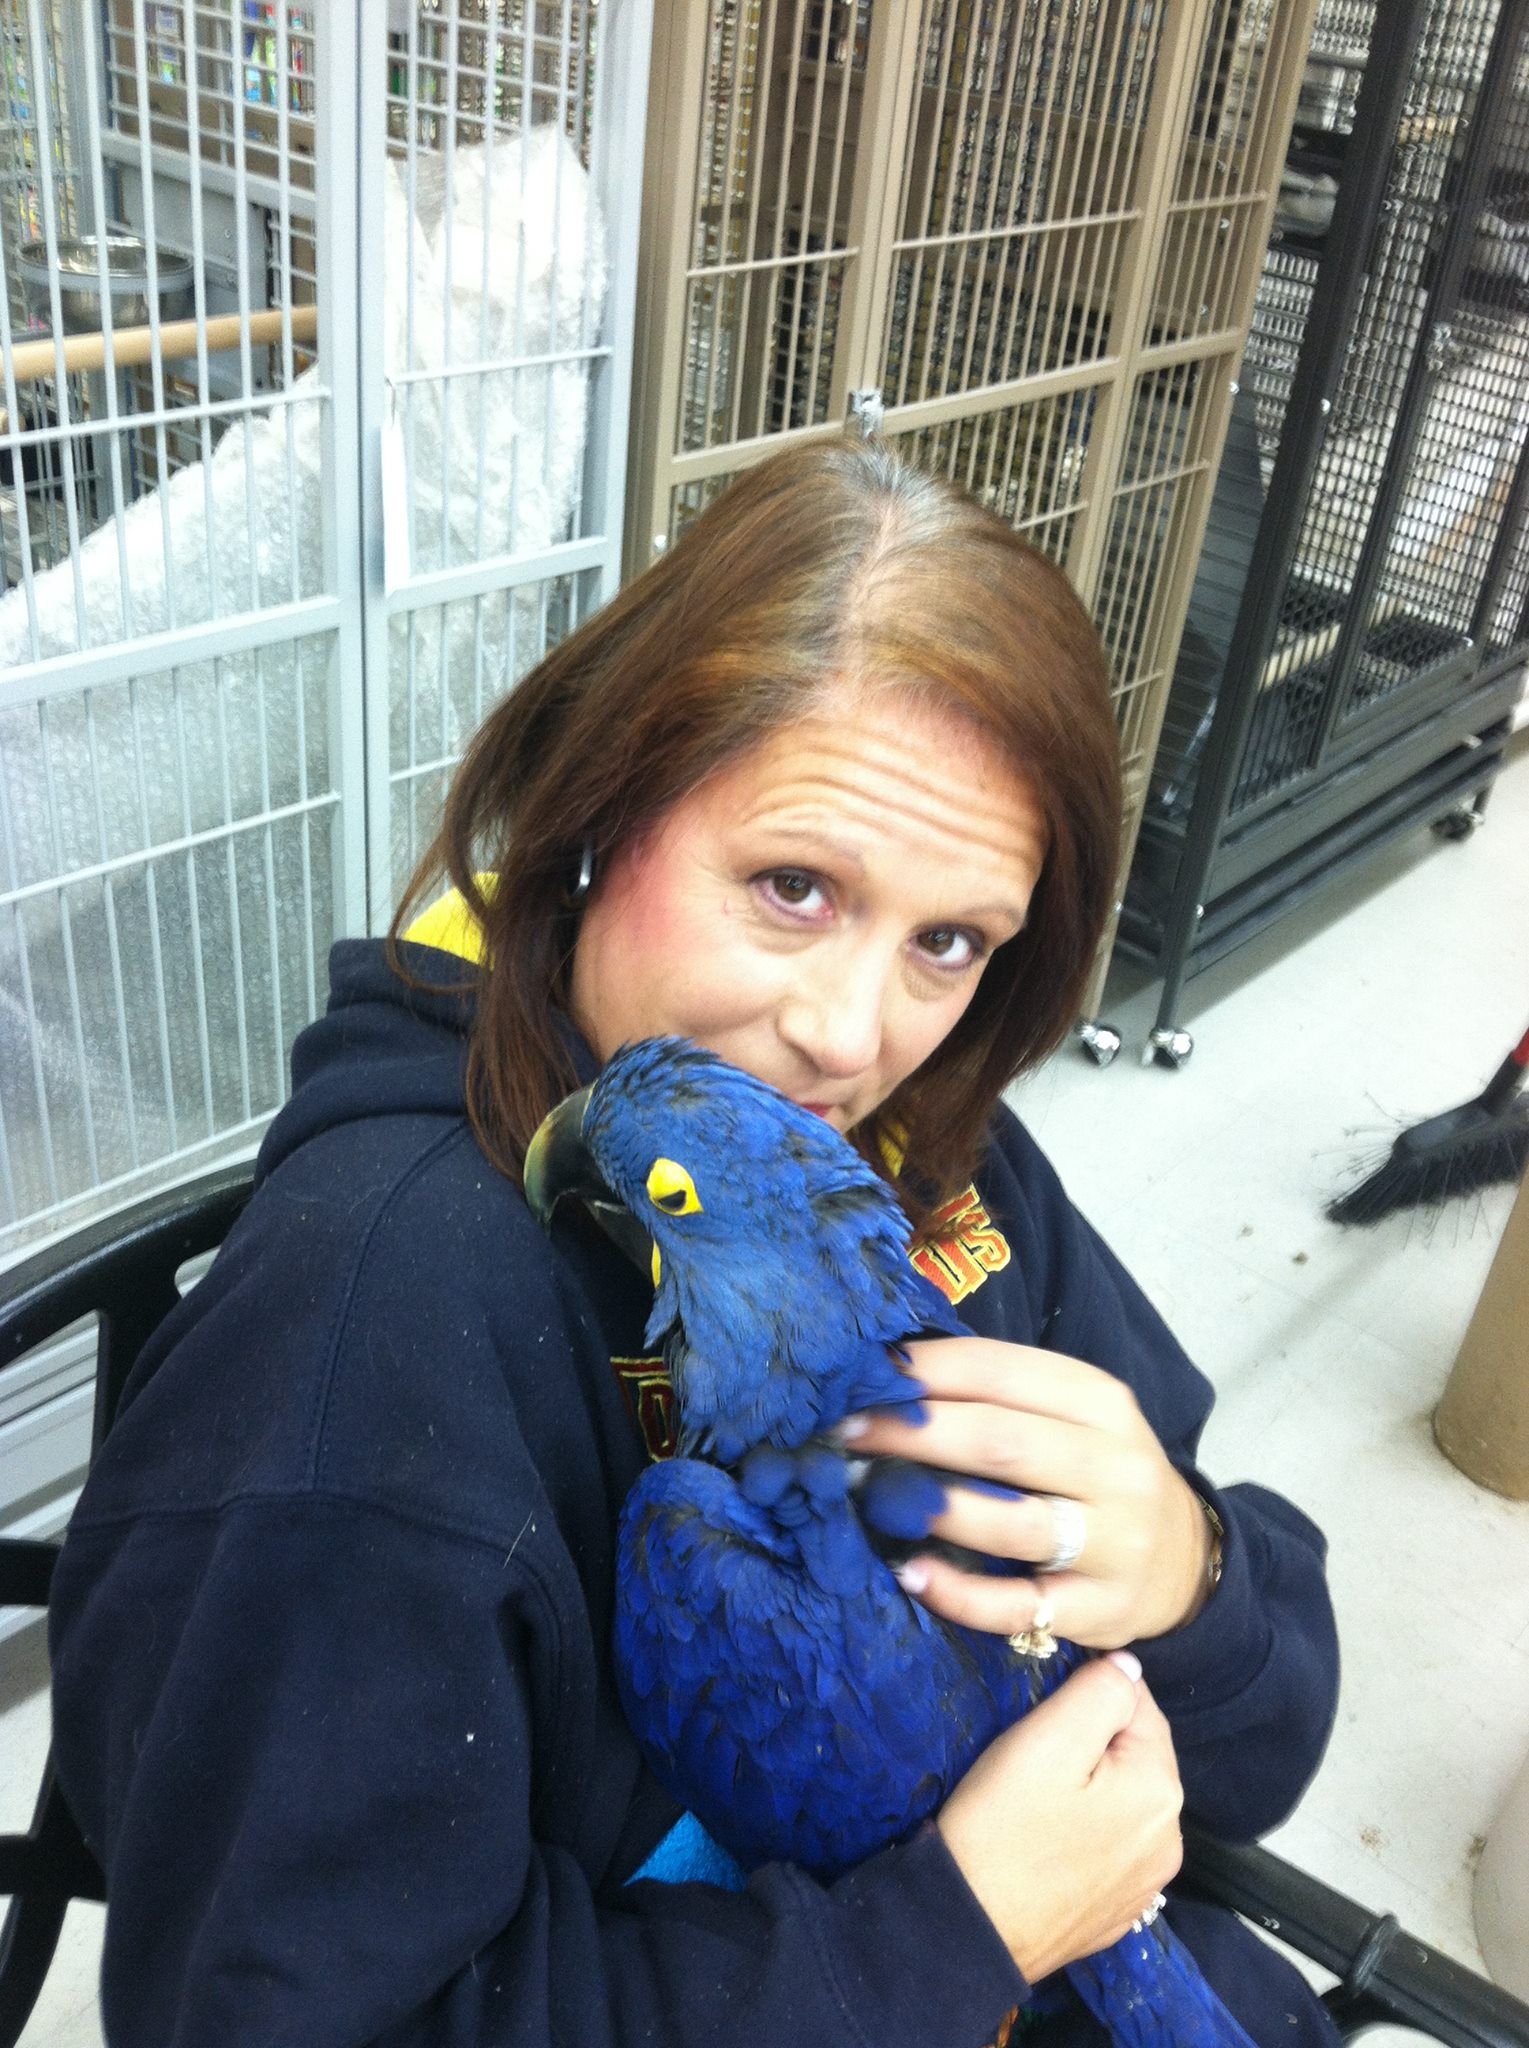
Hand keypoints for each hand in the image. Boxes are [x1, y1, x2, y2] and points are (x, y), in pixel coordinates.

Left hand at [844, 1336, 1213, 1648]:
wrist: (1183, 1559)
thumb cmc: (1098, 1472)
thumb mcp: (1072, 1416)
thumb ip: (999, 1396)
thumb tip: (889, 1375)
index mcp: (1101, 1402)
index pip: (1001, 1372)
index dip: (925, 1372)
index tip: (861, 1375)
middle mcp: (1115, 1468)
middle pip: (1001, 1442)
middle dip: (914, 1434)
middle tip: (845, 1433)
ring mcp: (1114, 1544)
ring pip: (1011, 1522)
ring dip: (929, 1507)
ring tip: (867, 1495)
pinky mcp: (1101, 1611)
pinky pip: (1019, 1607)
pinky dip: (960, 1594)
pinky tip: (911, 1574)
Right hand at [936, 1652, 1183, 1983]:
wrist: (968, 1932)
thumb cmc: (1002, 1830)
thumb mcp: (1044, 1741)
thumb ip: (1097, 1693)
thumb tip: (1128, 1667)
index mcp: (1160, 1790)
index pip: (1139, 1703)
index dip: (1089, 1693)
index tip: (1042, 1711)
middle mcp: (1169, 1839)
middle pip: (1135, 1753)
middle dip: (1092, 1740)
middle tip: (1032, 1749)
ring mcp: (1146, 1882)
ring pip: (1124, 1799)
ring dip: (1090, 1784)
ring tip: (1035, 1792)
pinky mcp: (1118, 1909)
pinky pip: (1111, 1843)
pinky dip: (1085, 1828)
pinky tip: (1045, 1836)